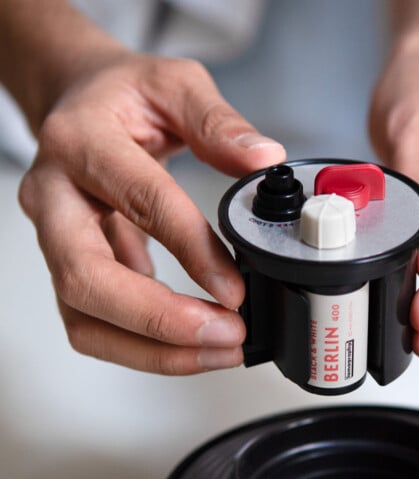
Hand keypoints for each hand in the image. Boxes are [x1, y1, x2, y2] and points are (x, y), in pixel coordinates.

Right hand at [19, 53, 284, 373]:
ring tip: (219, 351)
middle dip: (159, 321)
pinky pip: (97, 328)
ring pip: (85, 320)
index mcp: (82, 142)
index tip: (235, 289)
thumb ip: (218, 122)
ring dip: (154, 351)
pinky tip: (195, 347)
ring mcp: (54, 243)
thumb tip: (262, 158)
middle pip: (86, 279)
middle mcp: (55, 198)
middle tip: (224, 334)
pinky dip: (146, 350)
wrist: (74, 106)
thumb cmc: (120, 99)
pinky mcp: (69, 273)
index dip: (192, 251)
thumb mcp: (174, 85)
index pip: (140, 202)